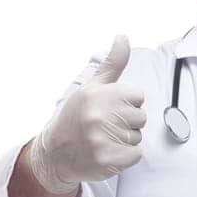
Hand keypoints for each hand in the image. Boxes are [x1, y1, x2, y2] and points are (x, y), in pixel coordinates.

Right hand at [27, 34, 146, 194]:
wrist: (55, 155)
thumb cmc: (76, 118)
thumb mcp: (91, 87)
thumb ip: (112, 64)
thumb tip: (123, 36)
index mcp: (97, 94)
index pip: (137, 96)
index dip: (127, 104)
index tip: (109, 109)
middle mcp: (98, 115)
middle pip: (140, 117)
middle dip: (127, 122)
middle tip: (105, 126)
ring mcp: (101, 139)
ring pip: (137, 136)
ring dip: (125, 140)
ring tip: (104, 139)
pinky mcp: (107, 161)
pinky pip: (135, 154)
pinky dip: (126, 156)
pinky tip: (108, 152)